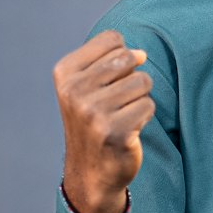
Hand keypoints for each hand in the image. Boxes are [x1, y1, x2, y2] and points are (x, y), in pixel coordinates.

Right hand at [53, 29, 154, 212]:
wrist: (91, 173)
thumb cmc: (94, 121)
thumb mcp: (88, 85)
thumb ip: (111, 60)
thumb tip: (141, 54)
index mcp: (65, 73)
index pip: (112, 40)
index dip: (121, 58)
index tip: (108, 82)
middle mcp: (75, 91)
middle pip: (128, 58)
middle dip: (133, 77)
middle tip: (118, 101)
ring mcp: (94, 112)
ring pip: (142, 81)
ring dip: (140, 98)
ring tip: (123, 115)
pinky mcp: (116, 131)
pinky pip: (148, 105)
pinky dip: (144, 116)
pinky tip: (129, 129)